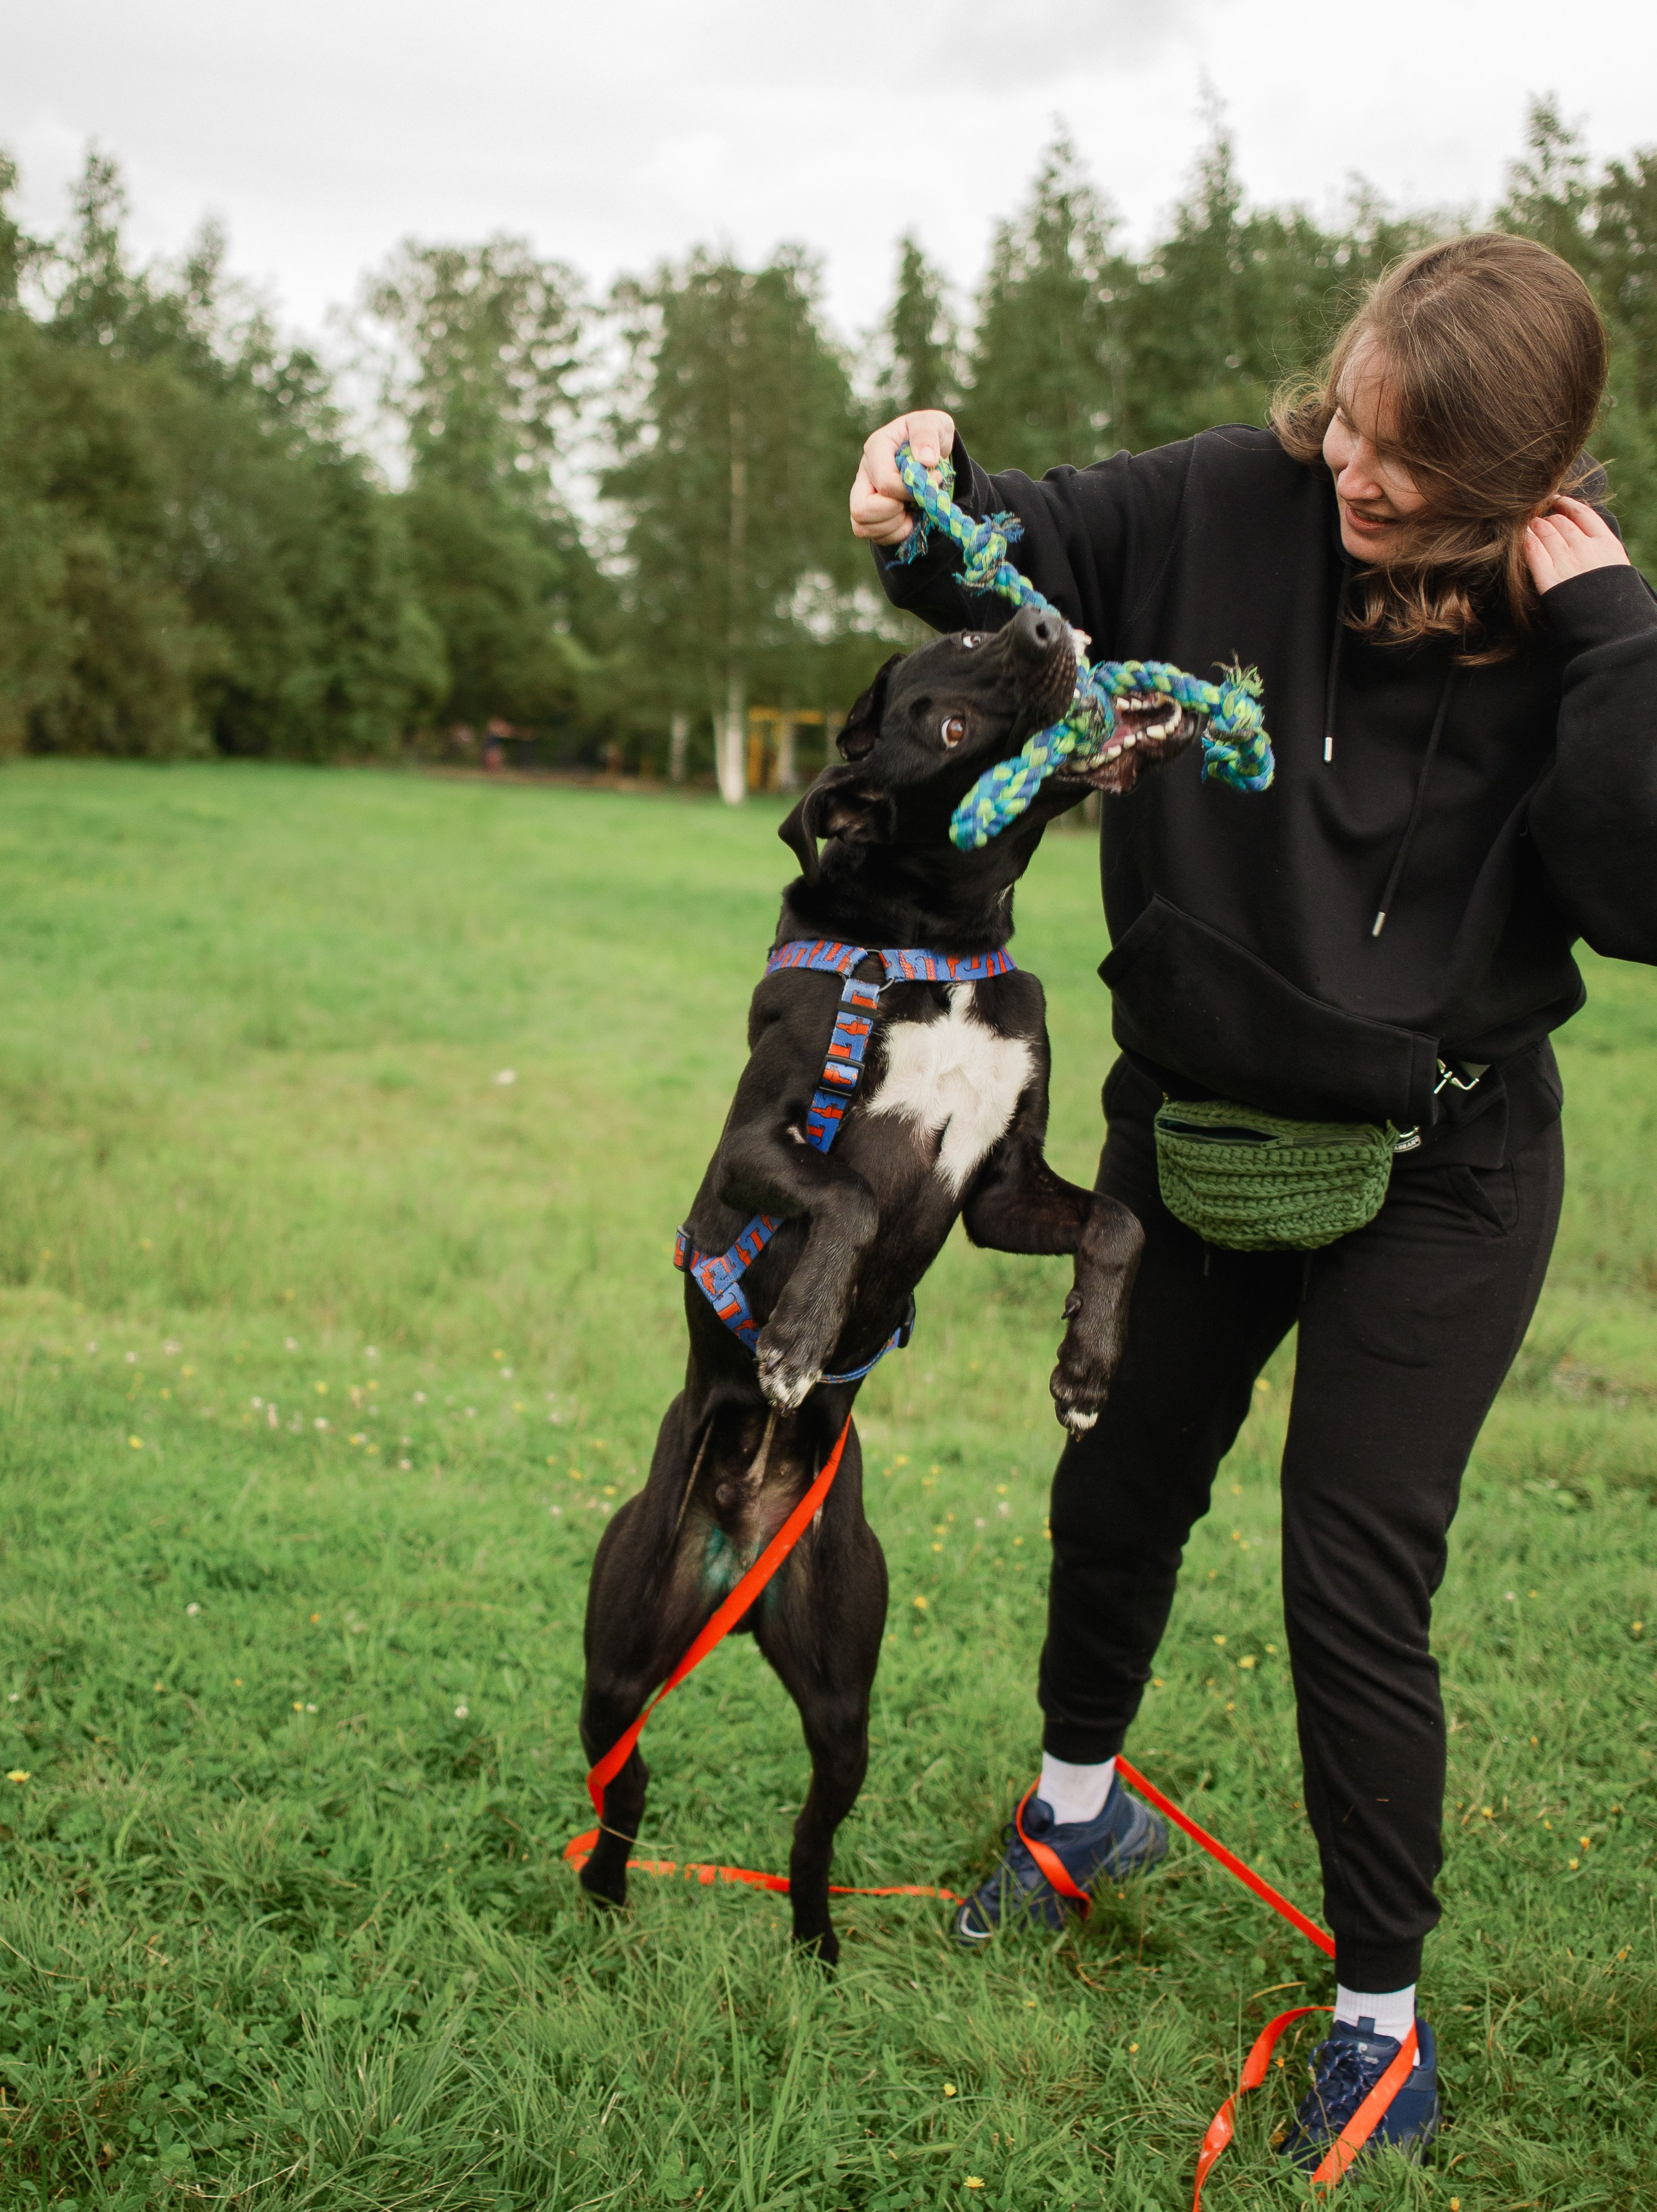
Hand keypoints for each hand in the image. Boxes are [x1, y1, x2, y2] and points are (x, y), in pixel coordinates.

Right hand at [849, 409, 956, 546]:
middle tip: (914, 502)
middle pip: (861, 509)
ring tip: (912, 510)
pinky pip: (874, 536)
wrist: (930, 452)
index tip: (934, 480)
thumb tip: (925, 460)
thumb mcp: (935, 423)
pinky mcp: (869, 513)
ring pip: (863, 527)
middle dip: (894, 513)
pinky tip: (909, 518)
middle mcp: (864, 473)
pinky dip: (896, 534)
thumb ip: (927, 434)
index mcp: (876, 448)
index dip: (911, 491)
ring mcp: (863, 495)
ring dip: (895, 526)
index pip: (886, 483)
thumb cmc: (930, 436)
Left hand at [1524, 494, 1630, 592]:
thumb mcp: (1616, 566)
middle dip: (1548, 517)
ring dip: (1535, 526)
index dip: (1566, 504)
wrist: (1610, 623)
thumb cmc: (1615, 599)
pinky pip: (1534, 551)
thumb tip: (1587, 540)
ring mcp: (1566, 561)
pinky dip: (1527, 540)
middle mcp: (1585, 547)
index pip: (1582, 513)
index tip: (1557, 501)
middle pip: (1560, 522)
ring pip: (1546, 532)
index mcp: (1606, 542)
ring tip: (1529, 525)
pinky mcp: (1549, 578)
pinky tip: (1522, 537)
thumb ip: (1601, 549)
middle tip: (1538, 516)